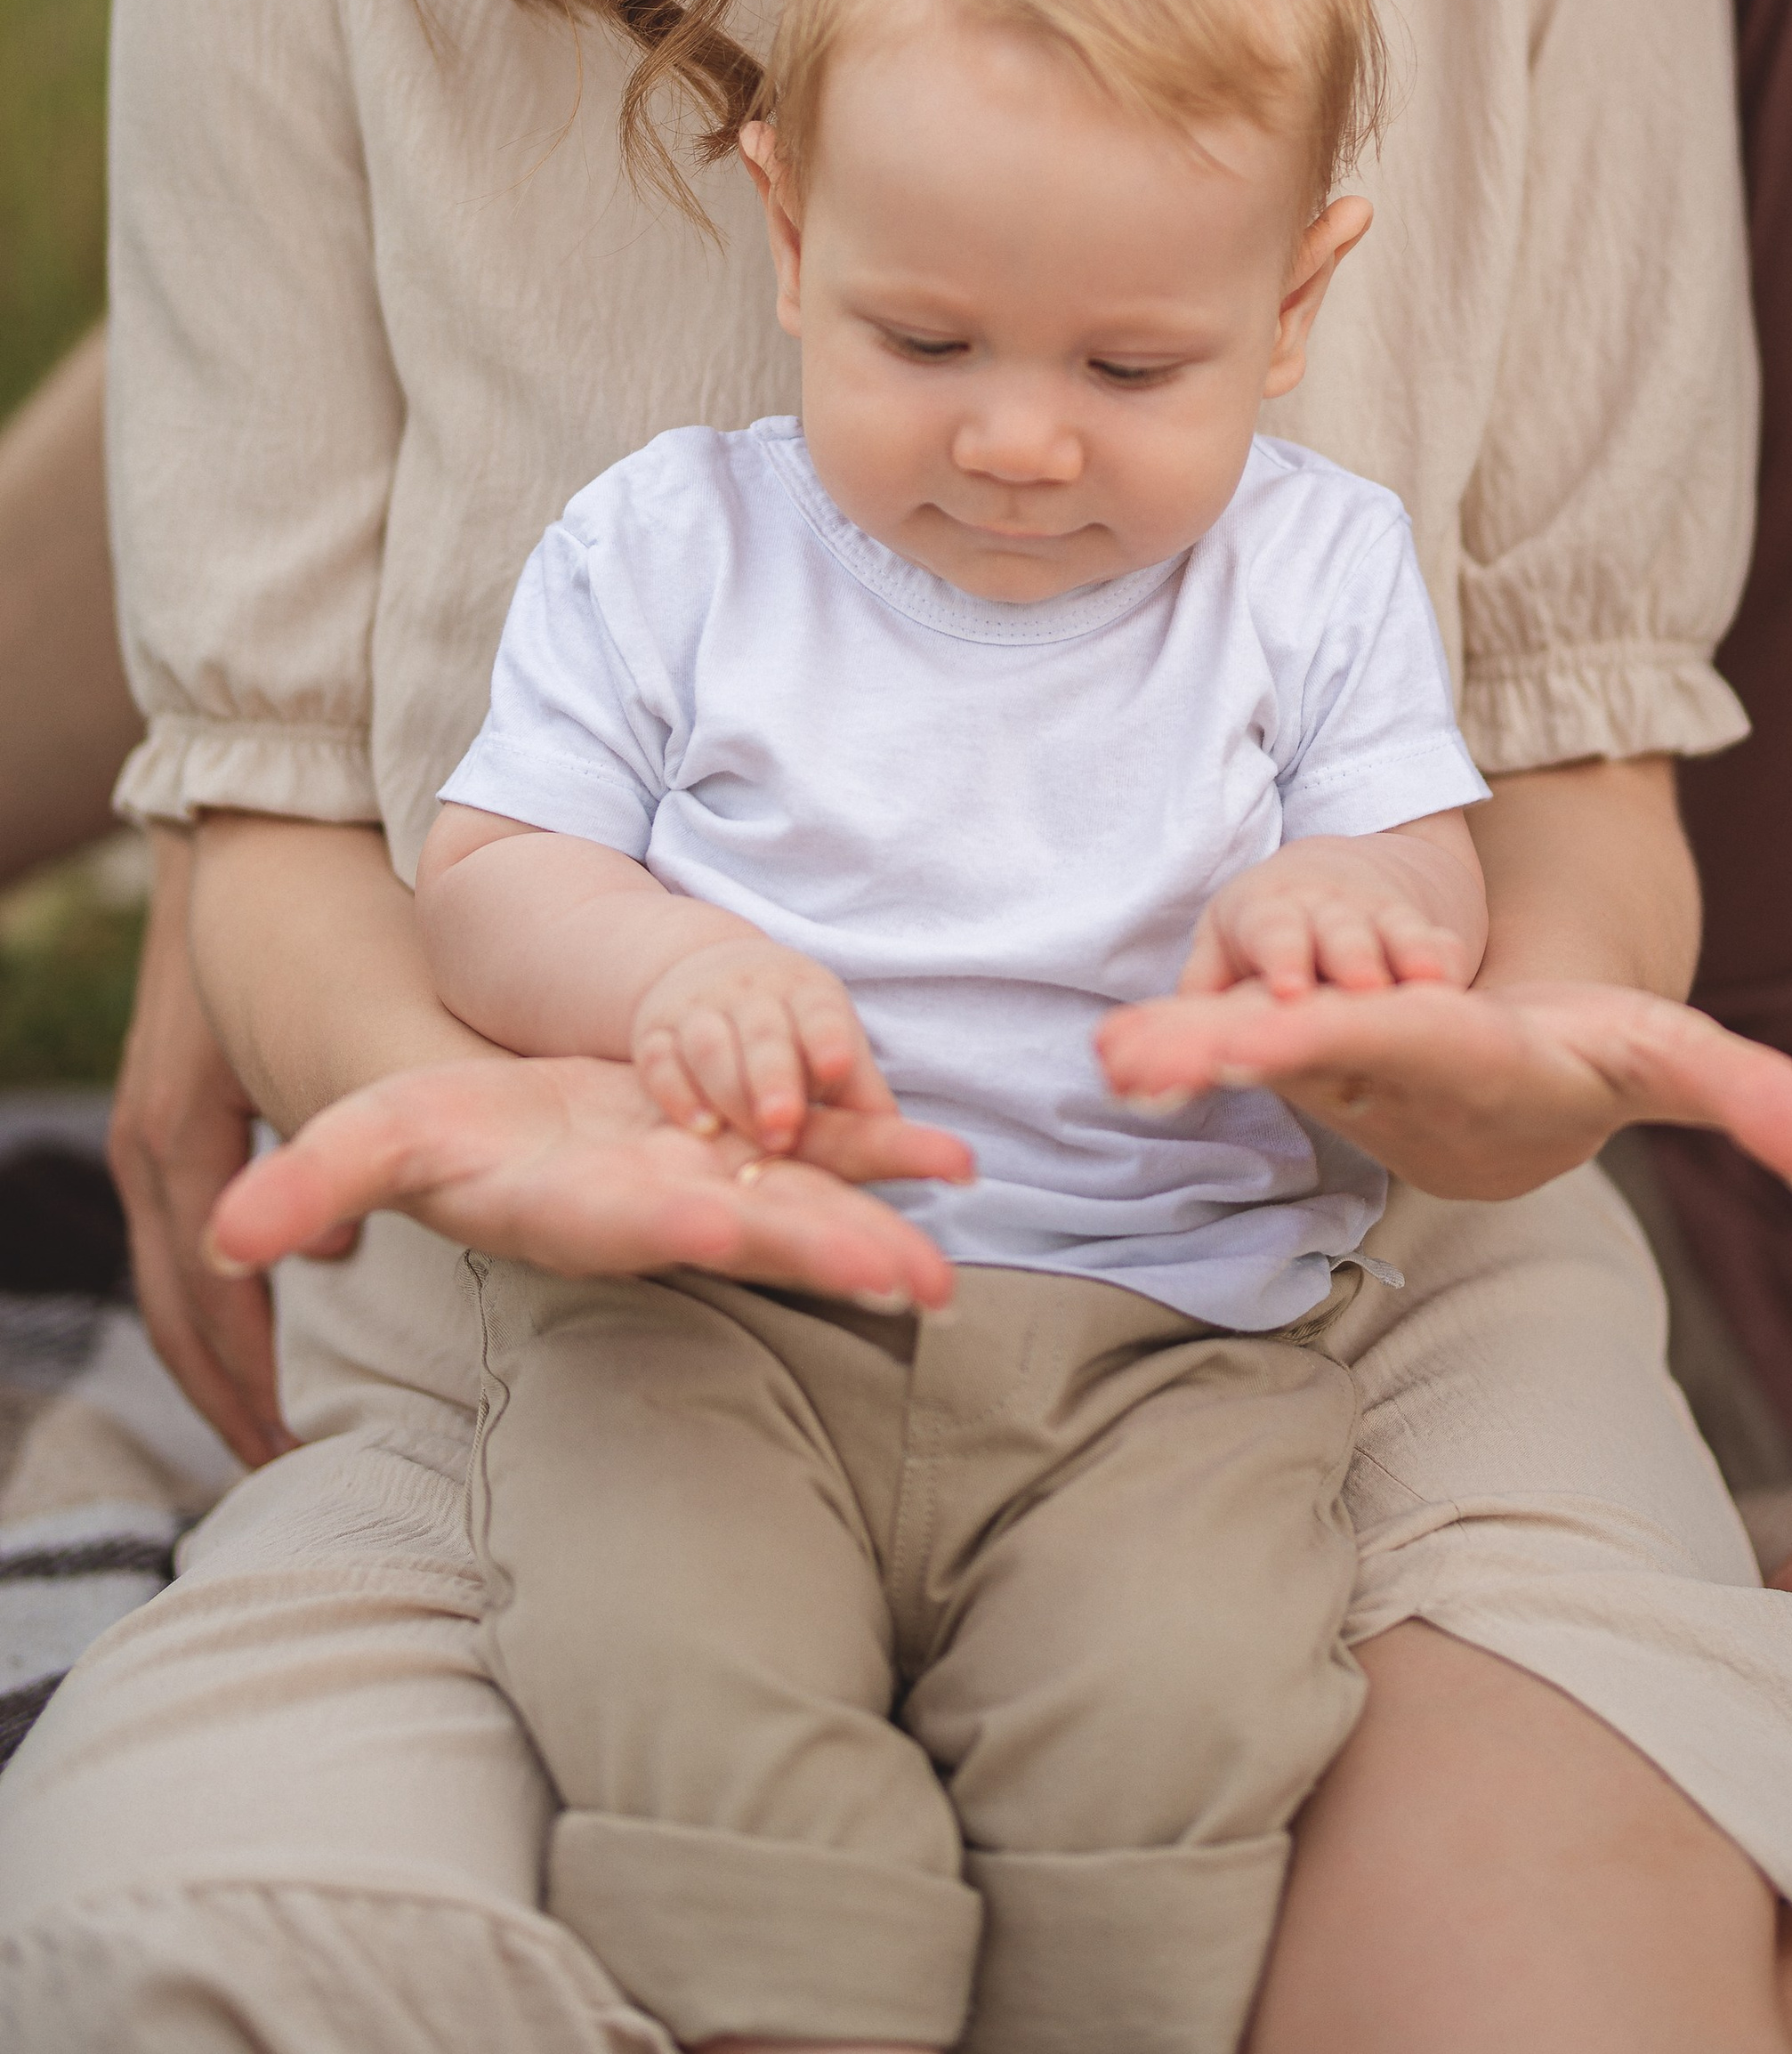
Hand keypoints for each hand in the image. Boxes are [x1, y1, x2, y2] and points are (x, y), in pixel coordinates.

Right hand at [109, 826, 342, 1465]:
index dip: (242, 1385)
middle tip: (289, 1460)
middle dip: (229, 1386)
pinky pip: (202, 1208)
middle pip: (179, 1300)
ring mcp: (165, 1110)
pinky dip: (239, 1263)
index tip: (291, 1453)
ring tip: (288, 1402)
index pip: (199, 1304)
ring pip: (184, 1259)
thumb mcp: (341, 1029)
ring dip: (229, 1334)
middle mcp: (157, 1135)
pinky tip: (315, 1270)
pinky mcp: (191, 1085)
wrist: (264, 810)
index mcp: (178, 1140)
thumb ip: (361, 1132)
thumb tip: (350, 1238)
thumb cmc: (321, 911)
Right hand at [207, 1050, 974, 1313]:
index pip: (627, 1225)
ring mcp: (715, 1179)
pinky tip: (956, 1158)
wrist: (521, 1119)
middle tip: (910, 1284)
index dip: (672, 1228)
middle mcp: (656, 1208)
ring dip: (877, 1230)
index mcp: (575, 1207)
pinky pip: (835, 1150)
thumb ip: (315, 1183)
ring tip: (950, 1266)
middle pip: (747, 1235)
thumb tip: (224, 1234)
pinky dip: (890, 1151)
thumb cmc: (447, 1130)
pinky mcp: (754, 1145)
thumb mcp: (380, 1131)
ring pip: (805, 1208)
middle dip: (823, 1257)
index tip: (721, 1226)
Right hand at [631, 934, 892, 1155]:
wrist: (706, 969)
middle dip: (773, 1077)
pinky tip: (695, 1125)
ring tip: (734, 1135)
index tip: (838, 1067)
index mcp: (806, 993)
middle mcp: (752, 994)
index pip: (820, 1012)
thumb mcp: (829, 1038)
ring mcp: (700, 1010)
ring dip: (725, 1089)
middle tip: (784, 1125)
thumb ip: (861, 1092)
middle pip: (764, 1033)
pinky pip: (659, 1060)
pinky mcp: (656, 1033)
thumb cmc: (790, 1024)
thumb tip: (924, 1147)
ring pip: (709, 1045)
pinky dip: (674, 1091)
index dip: (827, 1037)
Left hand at [1097, 973, 1791, 1204]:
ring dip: (1179, 1055)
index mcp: (1465, 1064)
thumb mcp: (1663, 1055)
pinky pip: (1229, 1040)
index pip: (1401, 1047)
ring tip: (1109, 1055)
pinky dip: (1173, 1043)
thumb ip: (1746, 1097)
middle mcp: (1388, 1074)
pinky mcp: (1296, 1041)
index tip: (1272, 1040)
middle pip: (1304, 1057)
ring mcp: (1333, 1066)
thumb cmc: (1584, 1055)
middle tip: (1144, 1058)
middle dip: (1230, 1058)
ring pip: (1249, 1056)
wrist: (1511, 1093)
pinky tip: (1109, 1049)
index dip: (1343, 1040)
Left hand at [1184, 818, 1487, 1002]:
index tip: (1290, 990)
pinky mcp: (1418, 937)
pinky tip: (1454, 979)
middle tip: (1362, 992)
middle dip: (1349, 958)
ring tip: (1428, 984)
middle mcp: (1322, 914)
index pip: (1272, 934)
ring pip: (1393, 935)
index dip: (1281, 958)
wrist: (1336, 879)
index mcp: (1267, 915)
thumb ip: (1193, 1003)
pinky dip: (1444, 957)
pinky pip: (1435, 944)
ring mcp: (1374, 922)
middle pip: (1337, 932)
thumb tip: (1125, 1055)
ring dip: (1407, 956)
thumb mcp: (1222, 952)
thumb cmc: (1266, 936)